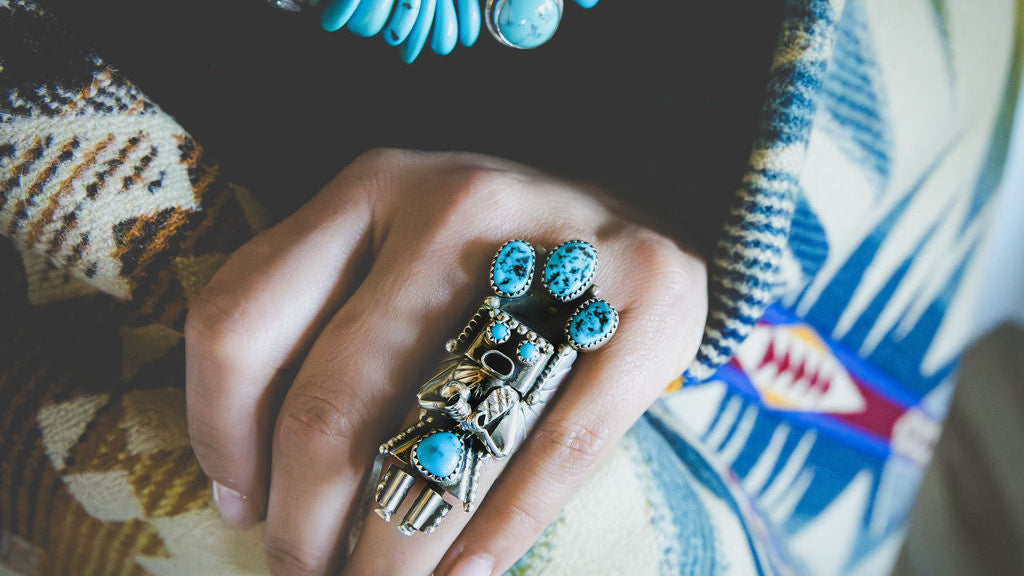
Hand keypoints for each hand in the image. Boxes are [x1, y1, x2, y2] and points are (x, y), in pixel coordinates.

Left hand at [184, 149, 706, 574]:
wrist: (642, 208)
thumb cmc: (498, 254)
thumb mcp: (396, 248)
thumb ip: (323, 324)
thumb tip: (247, 482)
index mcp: (371, 185)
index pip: (240, 318)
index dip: (217, 433)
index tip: (239, 505)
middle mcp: (454, 202)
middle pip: (333, 397)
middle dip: (303, 524)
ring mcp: (558, 245)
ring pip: (444, 432)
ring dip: (395, 549)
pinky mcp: (651, 298)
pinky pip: (559, 443)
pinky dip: (503, 528)